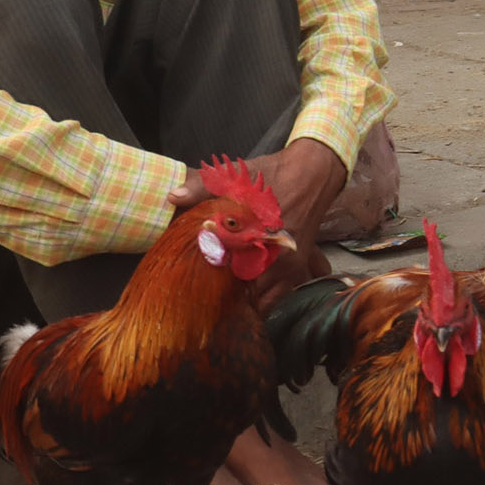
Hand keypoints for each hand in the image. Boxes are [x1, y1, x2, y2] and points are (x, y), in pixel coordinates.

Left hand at [169, 137, 343, 310]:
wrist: (312, 173)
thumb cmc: (271, 176)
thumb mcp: (234, 177)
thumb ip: (201, 188)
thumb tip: (172, 196)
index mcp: (256, 235)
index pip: (226, 273)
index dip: (206, 288)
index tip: (191, 295)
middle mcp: (276, 254)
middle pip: (244, 293)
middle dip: (223, 302)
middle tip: (201, 309)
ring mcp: (290, 262)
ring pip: (264, 299)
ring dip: (245, 305)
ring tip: (223, 311)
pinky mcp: (298, 264)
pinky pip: (281, 295)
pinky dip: (265, 302)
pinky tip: (249, 302)